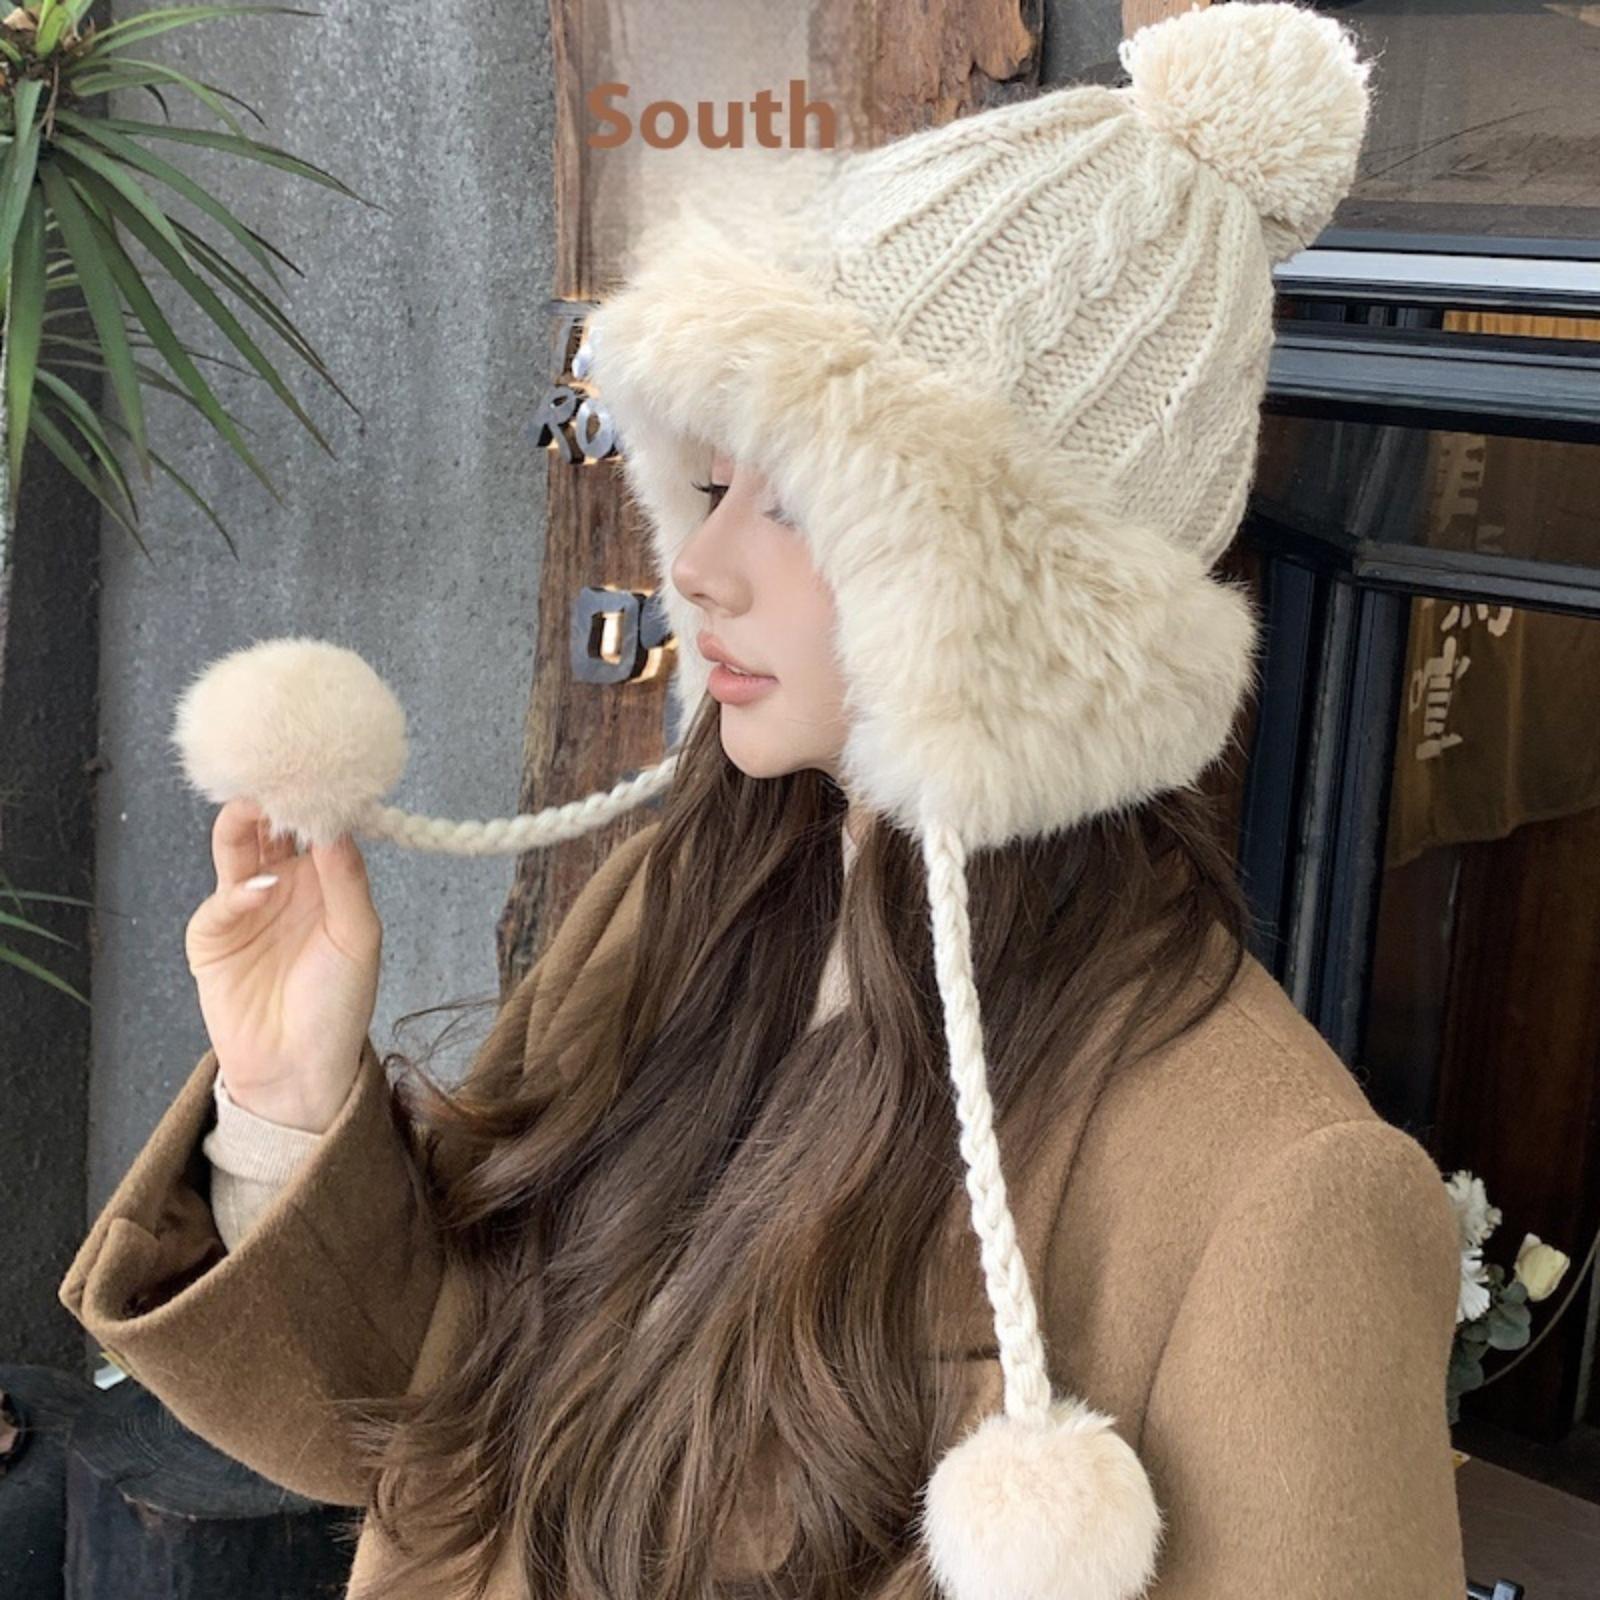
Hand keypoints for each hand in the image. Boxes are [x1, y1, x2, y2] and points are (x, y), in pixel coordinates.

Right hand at [185, 797, 382, 1133]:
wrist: (299, 1066)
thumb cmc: (339, 1002)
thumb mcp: (359, 937)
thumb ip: (347, 881)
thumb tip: (336, 823)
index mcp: (325, 880)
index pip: (317, 825)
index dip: (319, 799)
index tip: (323, 768)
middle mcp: (284, 883)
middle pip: (272, 826)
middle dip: (275, 799)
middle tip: (280, 772)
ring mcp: (245, 906)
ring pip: (238, 849)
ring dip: (245, 824)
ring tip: (257, 806)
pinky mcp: (212, 935)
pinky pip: (221, 901)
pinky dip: (238, 891)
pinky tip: (259, 888)